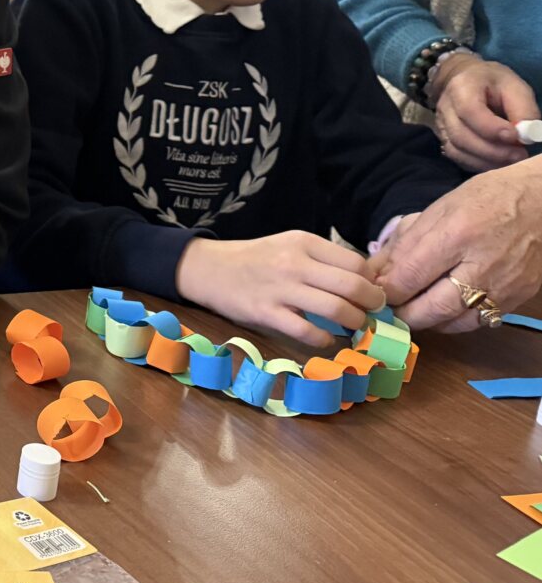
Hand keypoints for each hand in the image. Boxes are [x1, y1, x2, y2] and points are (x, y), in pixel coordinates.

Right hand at [175, 232, 385, 346]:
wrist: (210, 268)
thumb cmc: (256, 258)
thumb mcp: (290, 245)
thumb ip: (322, 259)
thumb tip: (364, 282)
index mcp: (304, 243)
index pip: (355, 263)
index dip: (371, 282)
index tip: (372, 293)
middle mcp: (294, 263)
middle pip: (352, 286)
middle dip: (372, 304)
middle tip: (372, 313)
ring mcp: (280, 289)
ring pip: (335, 309)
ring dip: (354, 322)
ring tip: (354, 326)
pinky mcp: (266, 313)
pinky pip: (307, 331)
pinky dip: (325, 339)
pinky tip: (327, 339)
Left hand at [370, 161, 541, 329]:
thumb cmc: (487, 198)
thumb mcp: (439, 209)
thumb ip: (405, 243)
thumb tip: (375, 271)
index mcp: (458, 233)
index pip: (410, 276)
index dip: (386, 290)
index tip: (373, 291)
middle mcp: (483, 264)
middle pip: (433, 308)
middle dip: (403, 314)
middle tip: (388, 309)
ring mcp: (505, 285)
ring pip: (456, 322)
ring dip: (427, 322)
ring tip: (412, 311)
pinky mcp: (519, 297)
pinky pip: (479, 321)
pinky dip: (455, 321)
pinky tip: (442, 312)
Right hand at [429, 54, 539, 171]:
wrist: (466, 79)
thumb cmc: (493, 82)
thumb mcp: (515, 86)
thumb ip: (523, 109)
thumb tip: (528, 136)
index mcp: (461, 87)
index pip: (469, 111)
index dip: (492, 128)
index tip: (516, 138)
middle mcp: (445, 108)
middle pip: (461, 136)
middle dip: (493, 150)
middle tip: (520, 155)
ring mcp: (440, 125)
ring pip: (457, 150)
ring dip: (486, 160)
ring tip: (511, 160)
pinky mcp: (443, 139)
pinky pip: (457, 158)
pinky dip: (478, 164)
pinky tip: (497, 162)